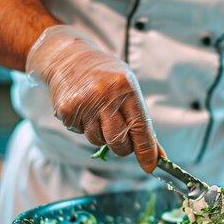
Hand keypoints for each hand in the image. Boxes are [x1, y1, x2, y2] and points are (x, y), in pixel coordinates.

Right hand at [26, 25, 158, 172]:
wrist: (67, 57)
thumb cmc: (104, 75)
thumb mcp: (127, 87)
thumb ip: (141, 119)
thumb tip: (156, 153)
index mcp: (125, 87)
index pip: (140, 126)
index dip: (146, 150)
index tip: (150, 166)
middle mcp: (105, 95)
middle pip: (118, 141)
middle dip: (122, 147)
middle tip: (120, 138)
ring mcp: (84, 104)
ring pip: (98, 140)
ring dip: (100, 134)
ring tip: (96, 112)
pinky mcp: (67, 111)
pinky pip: (81, 133)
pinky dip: (83, 126)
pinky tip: (82, 109)